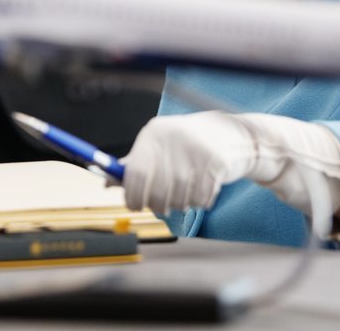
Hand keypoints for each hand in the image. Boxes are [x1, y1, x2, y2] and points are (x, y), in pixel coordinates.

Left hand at [122, 111, 339, 238]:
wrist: (234, 134)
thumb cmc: (189, 144)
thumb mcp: (161, 147)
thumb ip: (135, 164)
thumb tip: (106, 182)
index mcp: (153, 133)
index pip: (135, 176)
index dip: (132, 197)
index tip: (134, 206)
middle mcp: (172, 139)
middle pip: (155, 192)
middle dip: (158, 205)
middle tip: (164, 205)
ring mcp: (195, 151)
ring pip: (178, 199)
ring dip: (180, 204)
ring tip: (186, 192)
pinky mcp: (216, 163)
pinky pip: (200, 199)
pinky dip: (200, 202)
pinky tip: (203, 189)